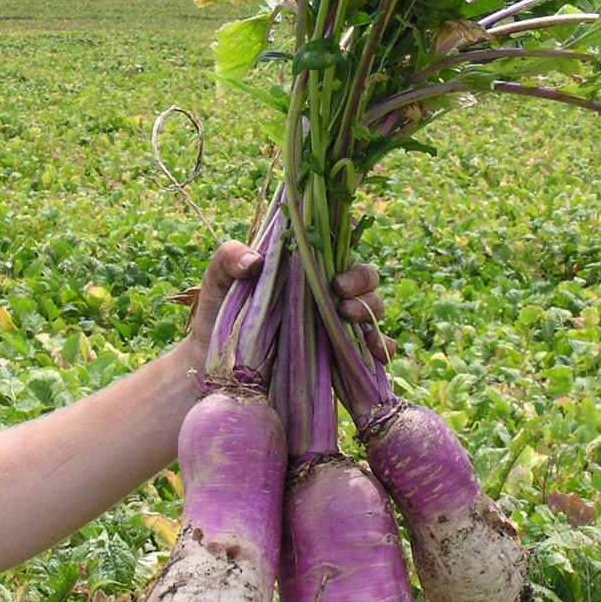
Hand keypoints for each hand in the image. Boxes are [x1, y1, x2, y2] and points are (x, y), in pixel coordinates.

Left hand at [183, 244, 394, 369]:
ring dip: (368, 307)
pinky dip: (384, 345)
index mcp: (304, 267)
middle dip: (360, 277)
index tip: (346, 230)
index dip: (348, 231)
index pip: (336, 243)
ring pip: (374, 306)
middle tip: (338, 288)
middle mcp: (326, 292)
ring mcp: (336, 324)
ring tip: (344, 314)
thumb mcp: (216, 282)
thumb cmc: (220, 317)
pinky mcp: (342, 356)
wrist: (217, 371)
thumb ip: (228, 259)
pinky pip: (377, 347)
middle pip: (364, 274)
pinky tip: (375, 348)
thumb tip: (254, 260)